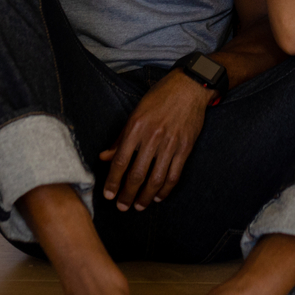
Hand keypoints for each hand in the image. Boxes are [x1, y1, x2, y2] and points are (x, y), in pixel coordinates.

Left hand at [99, 69, 210, 209]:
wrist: (189, 87)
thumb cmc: (159, 98)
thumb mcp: (135, 113)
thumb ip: (121, 138)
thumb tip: (105, 157)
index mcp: (136, 127)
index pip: (120, 161)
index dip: (113, 181)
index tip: (108, 195)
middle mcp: (152, 137)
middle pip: (137, 174)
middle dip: (127, 194)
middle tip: (122, 207)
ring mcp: (170, 143)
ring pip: (156, 178)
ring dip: (146, 196)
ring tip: (139, 206)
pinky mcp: (185, 147)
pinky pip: (174, 174)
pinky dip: (165, 189)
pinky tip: (159, 197)